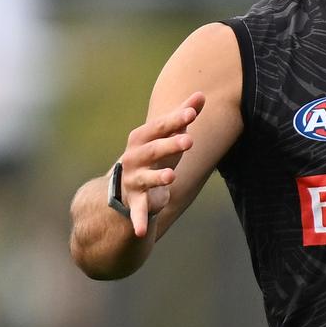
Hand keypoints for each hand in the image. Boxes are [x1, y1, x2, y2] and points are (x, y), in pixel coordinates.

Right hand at [119, 92, 205, 236]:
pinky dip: (139, 222)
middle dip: (170, 145)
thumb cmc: (154, 155)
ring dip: (158, 178)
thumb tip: (202, 94)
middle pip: (153, 150)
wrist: (123, 187)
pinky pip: (137, 212)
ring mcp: (133, 180)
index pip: (159, 126)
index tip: (192, 113)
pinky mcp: (135, 202)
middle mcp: (134, 158)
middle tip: (189, 140)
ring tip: (172, 177)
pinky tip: (142, 233)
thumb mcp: (168, 136)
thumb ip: (183, 115)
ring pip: (146, 179)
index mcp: (142, 139)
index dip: (175, 119)